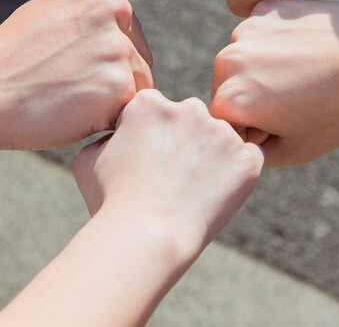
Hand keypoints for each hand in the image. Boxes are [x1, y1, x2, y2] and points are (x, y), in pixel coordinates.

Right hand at [0, 0, 153, 149]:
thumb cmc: (12, 57)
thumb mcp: (52, 8)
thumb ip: (89, 9)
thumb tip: (123, 25)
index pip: (124, 27)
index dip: (99, 52)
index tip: (65, 59)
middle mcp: (115, 8)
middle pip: (137, 53)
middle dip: (111, 73)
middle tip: (66, 83)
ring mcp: (120, 46)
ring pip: (138, 81)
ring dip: (110, 98)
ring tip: (69, 98)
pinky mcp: (122, 85)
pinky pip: (131, 109)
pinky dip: (108, 120)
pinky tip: (75, 114)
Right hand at [73, 89, 263, 256]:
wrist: (148, 236)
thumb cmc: (111, 200)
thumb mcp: (89, 159)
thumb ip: (107, 136)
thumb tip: (119, 134)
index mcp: (150, 103)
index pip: (157, 112)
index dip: (151, 139)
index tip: (148, 165)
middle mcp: (189, 108)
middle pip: (191, 121)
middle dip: (185, 143)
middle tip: (173, 180)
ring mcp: (222, 133)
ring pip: (220, 139)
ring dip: (211, 158)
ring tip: (192, 192)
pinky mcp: (246, 159)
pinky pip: (248, 158)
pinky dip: (237, 174)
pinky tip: (217, 193)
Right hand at [209, 0, 338, 166]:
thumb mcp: (296, 150)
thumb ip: (252, 151)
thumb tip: (236, 139)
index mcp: (230, 100)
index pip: (226, 123)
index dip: (256, 130)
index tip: (290, 124)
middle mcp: (229, 60)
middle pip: (229, 89)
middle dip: (254, 97)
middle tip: (300, 99)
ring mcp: (247, 28)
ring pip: (244, 58)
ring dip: (263, 68)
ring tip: (307, 74)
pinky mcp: (268, 7)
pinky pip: (261, 32)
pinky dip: (277, 42)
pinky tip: (309, 50)